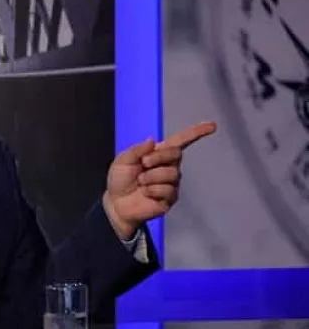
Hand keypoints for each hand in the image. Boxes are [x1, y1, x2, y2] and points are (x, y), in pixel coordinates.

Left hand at [102, 121, 216, 238]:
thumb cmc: (120, 180)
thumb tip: (152, 140)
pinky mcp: (170, 198)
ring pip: (171, 173)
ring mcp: (172, 182)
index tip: (212, 126)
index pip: (181, 141)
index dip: (196, 132)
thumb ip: (136, 150)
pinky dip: (152, 190)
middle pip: (176, 153)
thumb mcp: (122, 161)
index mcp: (158, 154)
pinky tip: (145, 193)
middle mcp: (169, 166)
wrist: (116, 203)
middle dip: (158, 157)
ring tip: (141, 182)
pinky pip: (167, 190)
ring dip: (151, 177)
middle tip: (143, 164)